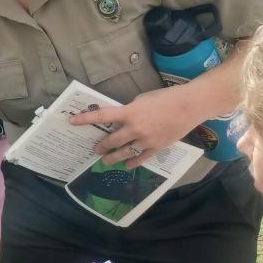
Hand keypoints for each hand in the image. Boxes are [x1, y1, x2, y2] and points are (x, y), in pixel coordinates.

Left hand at [68, 87, 206, 167]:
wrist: (189, 106)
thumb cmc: (165, 98)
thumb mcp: (142, 99)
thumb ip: (130, 110)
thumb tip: (123, 118)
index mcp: (129, 112)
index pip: (102, 116)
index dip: (85, 119)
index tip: (72, 121)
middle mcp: (135, 128)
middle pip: (112, 140)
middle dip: (102, 146)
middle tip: (95, 149)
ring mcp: (146, 140)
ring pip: (125, 153)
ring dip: (113, 157)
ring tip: (106, 160)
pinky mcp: (157, 147)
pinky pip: (141, 158)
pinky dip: (133, 162)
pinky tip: (127, 165)